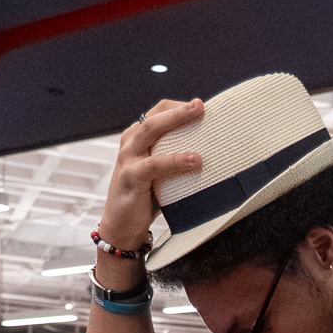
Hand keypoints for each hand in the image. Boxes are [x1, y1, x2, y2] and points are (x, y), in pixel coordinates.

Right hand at [98, 99, 204, 249]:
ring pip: (151, 130)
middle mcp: (130, 144)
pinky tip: (195, 160)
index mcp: (136, 139)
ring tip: (200, 117)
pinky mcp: (131, 176)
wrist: (122, 227)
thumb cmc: (145, 199)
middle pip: (154, 116)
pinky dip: (177, 160)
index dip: (177, 107)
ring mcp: (128, 158)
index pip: (157, 112)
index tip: (200, 107)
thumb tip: (210, 154)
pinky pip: (156, 164)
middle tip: (201, 105)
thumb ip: (175, 160)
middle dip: (179, 108)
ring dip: (177, 120)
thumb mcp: (161, 174)